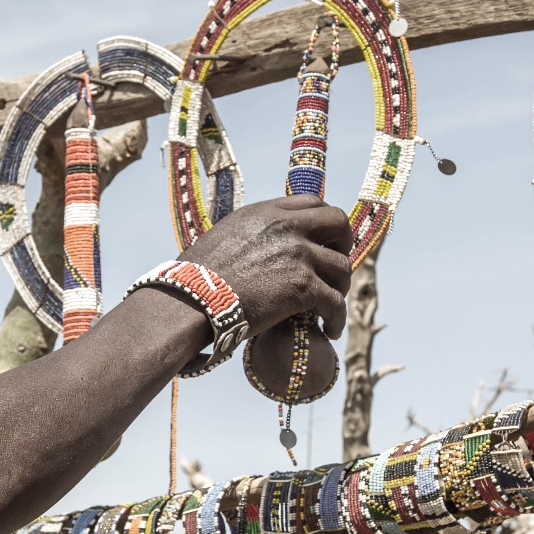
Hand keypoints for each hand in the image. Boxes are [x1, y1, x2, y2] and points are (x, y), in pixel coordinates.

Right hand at [177, 196, 351, 339]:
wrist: (190, 301)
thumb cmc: (196, 278)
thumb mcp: (224, 237)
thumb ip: (252, 234)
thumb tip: (261, 246)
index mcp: (266, 213)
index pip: (313, 203)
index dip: (324, 223)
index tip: (323, 241)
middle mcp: (286, 227)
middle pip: (338, 223)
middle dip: (343, 244)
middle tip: (334, 267)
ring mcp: (298, 255)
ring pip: (342, 267)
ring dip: (340, 287)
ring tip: (329, 306)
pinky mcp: (303, 287)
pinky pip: (336, 303)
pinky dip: (337, 319)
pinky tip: (330, 330)